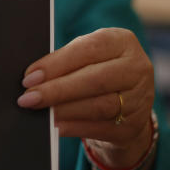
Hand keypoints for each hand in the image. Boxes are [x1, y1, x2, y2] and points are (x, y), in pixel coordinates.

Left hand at [18, 27, 155, 167]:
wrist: (128, 105)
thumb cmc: (97, 72)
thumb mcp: (89, 57)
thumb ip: (66, 62)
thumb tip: (32, 78)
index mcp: (123, 42)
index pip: (89, 49)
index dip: (57, 63)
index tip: (30, 76)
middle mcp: (137, 68)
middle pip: (95, 79)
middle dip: (57, 90)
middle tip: (29, 97)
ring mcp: (140, 99)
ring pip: (99, 106)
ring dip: (65, 110)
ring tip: (41, 113)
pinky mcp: (134, 126)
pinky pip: (100, 128)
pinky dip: (75, 127)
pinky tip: (56, 127)